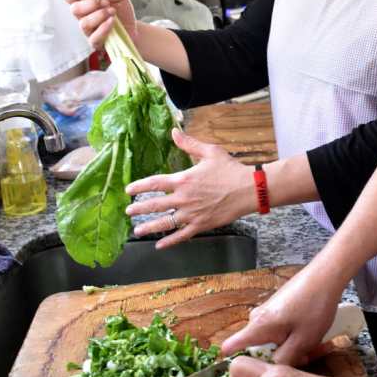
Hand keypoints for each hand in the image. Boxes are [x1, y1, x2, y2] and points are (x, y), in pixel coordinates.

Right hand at [62, 0, 137, 49]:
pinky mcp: (95, 42)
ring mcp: (88, 30)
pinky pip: (93, 37)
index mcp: (85, 3)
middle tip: (105, 3)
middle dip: (90, 4)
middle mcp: (83, 17)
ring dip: (99, 15)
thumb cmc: (122, 13)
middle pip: (74, 9)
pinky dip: (104, 28)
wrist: (132, 29)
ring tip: (112, 12)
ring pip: (83, 23)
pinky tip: (112, 21)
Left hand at [125, 129, 252, 249]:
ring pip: (165, 223)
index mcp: (184, 180)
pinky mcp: (201, 225)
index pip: (155, 183)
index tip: (129, 190)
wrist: (248, 189)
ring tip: (137, 231)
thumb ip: (189, 143)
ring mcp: (191, 214)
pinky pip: (181, 235)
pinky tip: (159, 245)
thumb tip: (174, 131)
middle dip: (139, 209)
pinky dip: (169, 241)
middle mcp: (184, 198)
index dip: (139, 187)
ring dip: (149, 227)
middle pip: (155, 205)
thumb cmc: (230, 169)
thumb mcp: (210, 151)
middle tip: (128, 212)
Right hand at [220, 264, 344, 365]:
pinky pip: (280, 329)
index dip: (237, 363)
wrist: (326, 276)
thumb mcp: (302, 341)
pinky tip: (313, 333)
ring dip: (291, 346)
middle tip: (305, 357)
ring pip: (273, 339)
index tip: (254, 372)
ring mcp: (267, 311)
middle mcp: (257, 318)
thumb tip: (272, 369)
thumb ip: (283, 360)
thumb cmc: (314, 307)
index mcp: (257, 327)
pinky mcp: (277, 308)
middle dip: (279, 356)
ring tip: (314, 344)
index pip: (229, 347)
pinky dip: (294, 334)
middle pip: (257, 348)